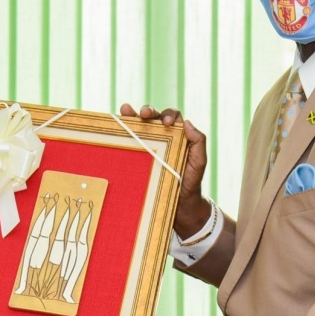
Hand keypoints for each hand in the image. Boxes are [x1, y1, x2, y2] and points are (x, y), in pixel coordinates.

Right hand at [120, 103, 209, 237]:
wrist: (178, 204)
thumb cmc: (190, 182)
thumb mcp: (198, 162)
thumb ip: (199, 142)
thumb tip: (187, 122)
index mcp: (176, 136)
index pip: (171, 117)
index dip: (168, 114)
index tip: (166, 123)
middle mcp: (161, 138)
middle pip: (152, 117)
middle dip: (147, 111)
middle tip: (144, 114)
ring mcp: (147, 147)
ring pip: (138, 126)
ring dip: (131, 115)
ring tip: (126, 110)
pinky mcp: (136, 158)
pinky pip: (128, 142)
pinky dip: (121, 130)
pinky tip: (115, 124)